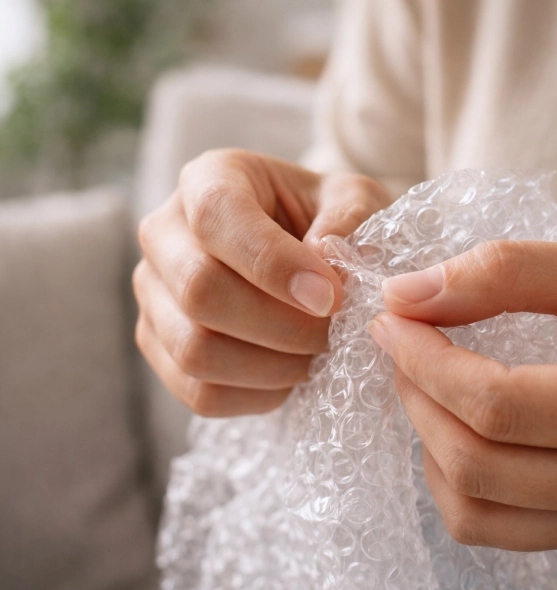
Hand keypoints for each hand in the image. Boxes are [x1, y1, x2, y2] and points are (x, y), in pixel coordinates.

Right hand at [134, 149, 389, 416]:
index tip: (330, 297)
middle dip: (281, 325)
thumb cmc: (329, 219)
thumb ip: (351, 218)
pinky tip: (292, 374)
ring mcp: (153, 295)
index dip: (274, 264)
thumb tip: (323, 261)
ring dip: (272, 365)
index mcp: (209, 180)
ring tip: (317, 353)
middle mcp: (164, 234)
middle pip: (200, 290)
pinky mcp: (160, 346)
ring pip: (195, 350)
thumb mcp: (356, 201)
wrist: (306, 254)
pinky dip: (257, 395)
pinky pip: (199, 392)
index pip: (218, 217)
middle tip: (334, 332)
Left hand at [369, 239, 556, 550]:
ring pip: (475, 508)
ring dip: (428, 439)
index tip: (396, 317)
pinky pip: (495, 527)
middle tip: (405, 339)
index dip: (427, 359)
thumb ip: (508, 273)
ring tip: (427, 379)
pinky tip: (456, 424)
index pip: (502, 406)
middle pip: (479, 463)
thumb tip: (408, 295)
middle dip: (418, 395)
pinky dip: (453, 477)